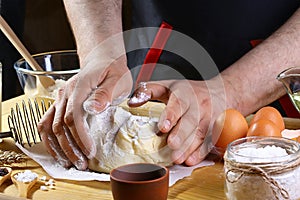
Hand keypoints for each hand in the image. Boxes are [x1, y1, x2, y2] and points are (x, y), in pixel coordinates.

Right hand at [38, 54, 131, 169]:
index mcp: (80, 87)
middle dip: (70, 148)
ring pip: (48, 126)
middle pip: (59, 125)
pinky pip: (46, 123)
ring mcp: (60, 98)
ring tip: (69, 162)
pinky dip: (50, 139)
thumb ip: (105, 93)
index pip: (73, 116)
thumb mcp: (117, 79)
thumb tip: (92, 108)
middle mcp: (65, 93)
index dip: (80, 137)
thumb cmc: (112, 70)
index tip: (90, 151)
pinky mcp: (59, 103)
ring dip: (57, 147)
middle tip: (82, 164)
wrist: (102, 59)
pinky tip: (58, 151)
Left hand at [128, 79, 225, 165]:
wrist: (219, 91)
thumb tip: (131, 103)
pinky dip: (201, 152)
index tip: (162, 127)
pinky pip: (210, 141)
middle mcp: (199, 104)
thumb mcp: (168, 86)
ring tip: (177, 158)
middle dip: (182, 134)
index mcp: (185, 93)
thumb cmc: (188, 91)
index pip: (178, 103)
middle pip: (191, 120)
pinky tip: (190, 160)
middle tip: (171, 145)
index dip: (171, 115)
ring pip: (201, 133)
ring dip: (189, 147)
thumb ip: (148, 91)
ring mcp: (210, 117)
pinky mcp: (216, 129)